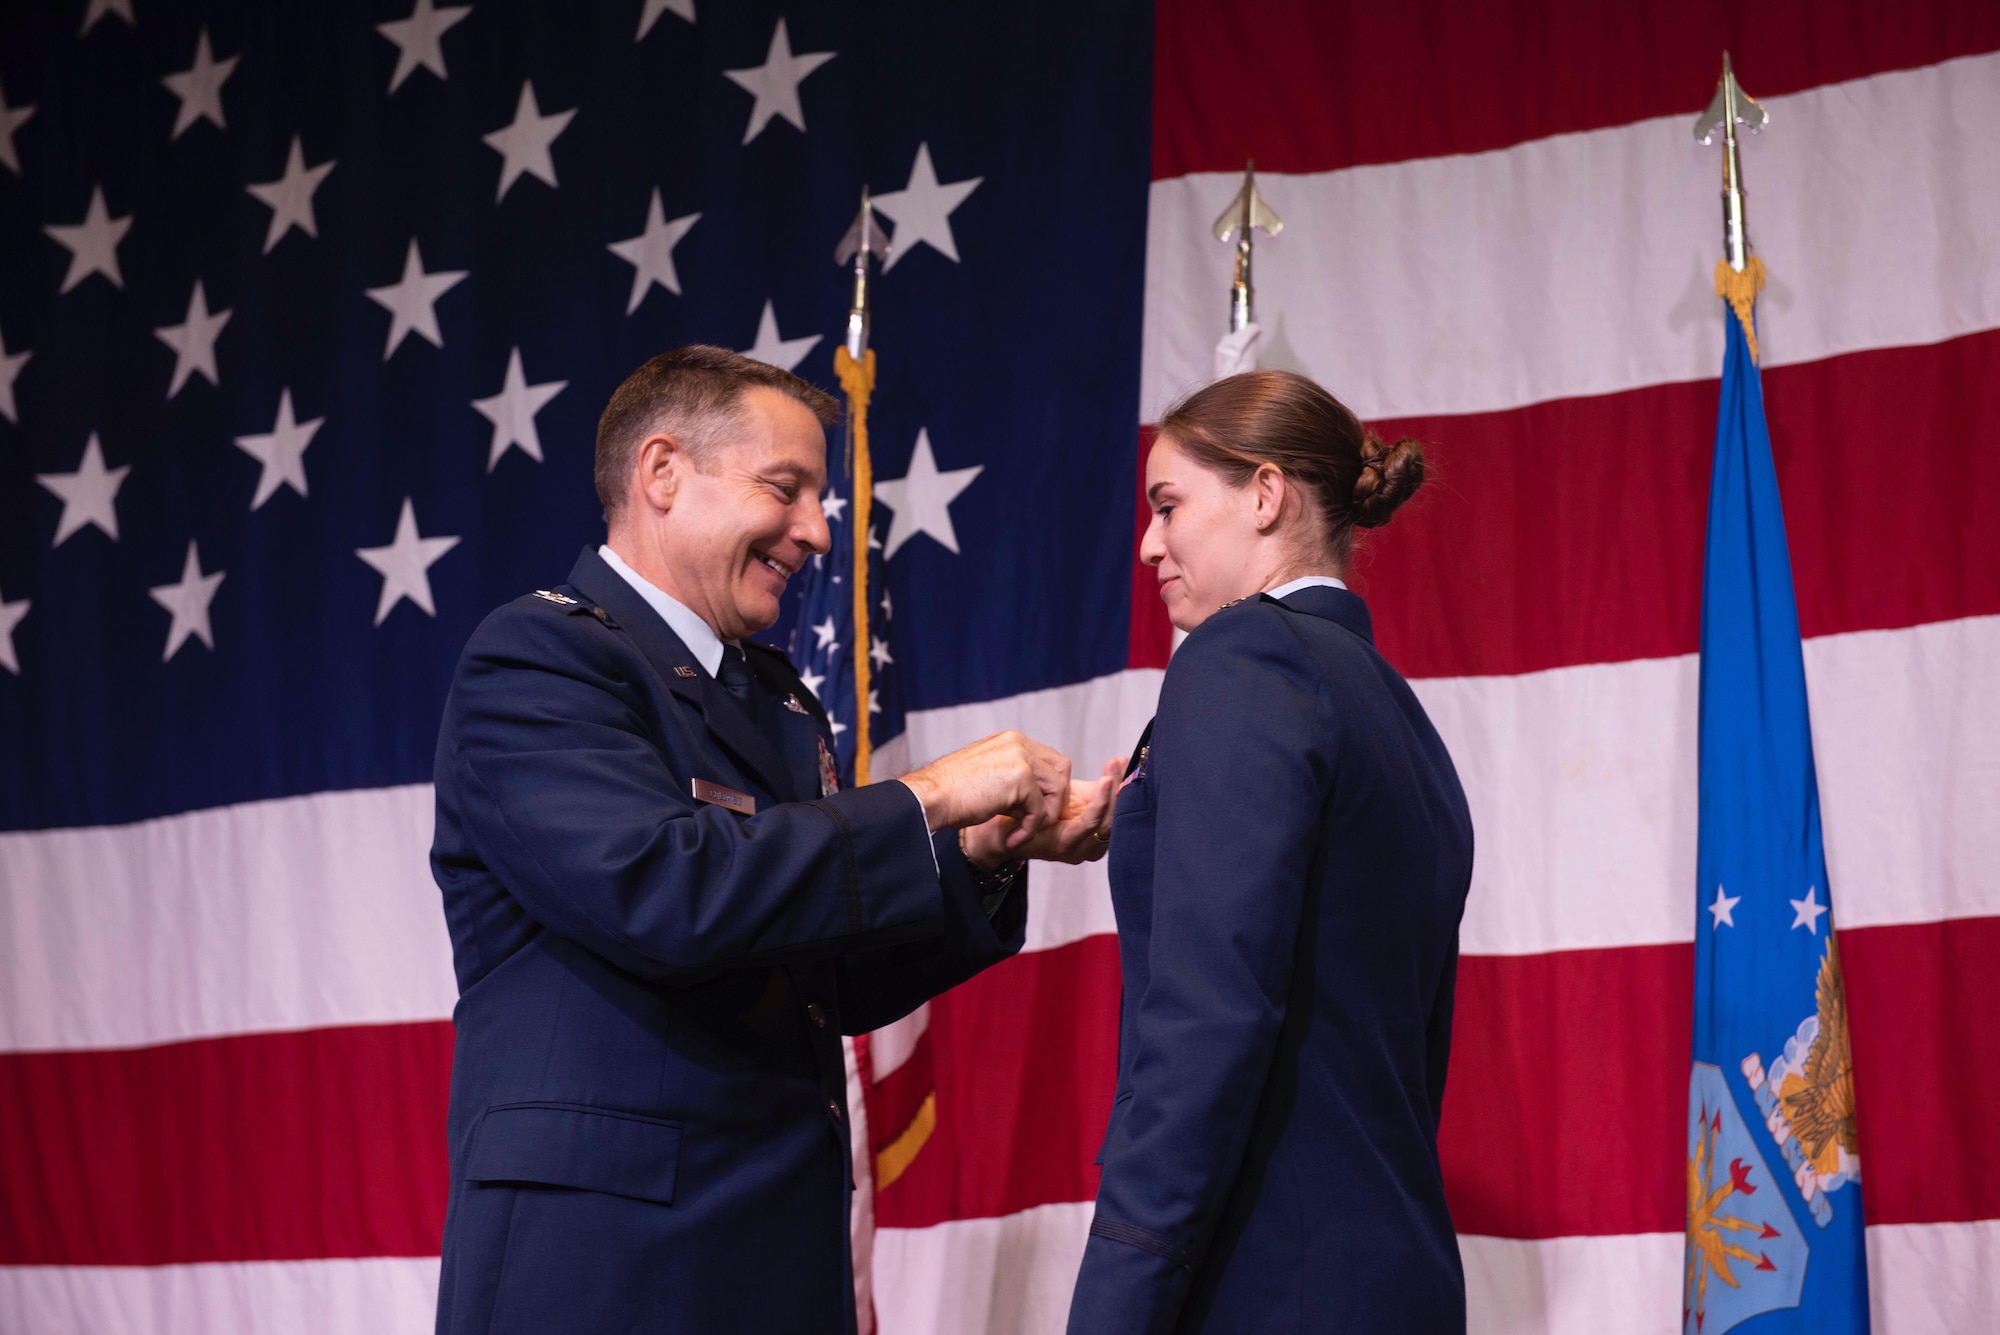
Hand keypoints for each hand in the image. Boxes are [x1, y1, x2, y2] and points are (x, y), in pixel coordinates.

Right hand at [900, 731, 1069, 847]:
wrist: (929, 797)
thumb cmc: (950, 793)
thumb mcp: (987, 776)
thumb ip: (1013, 779)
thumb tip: (1035, 800)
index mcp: (1010, 740)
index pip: (1050, 760)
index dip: (1050, 787)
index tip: (1036, 810)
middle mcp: (1018, 743)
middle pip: (1062, 769)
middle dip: (1055, 799)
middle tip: (1037, 821)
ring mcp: (1021, 757)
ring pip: (1057, 789)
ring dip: (1044, 817)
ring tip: (1021, 832)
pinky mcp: (1020, 777)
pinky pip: (1040, 811)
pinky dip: (1029, 830)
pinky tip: (1012, 839)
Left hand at [963, 756, 1122, 866]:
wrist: (988, 825)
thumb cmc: (1022, 808)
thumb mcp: (1063, 793)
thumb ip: (1090, 784)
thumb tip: (1122, 760)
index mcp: (1088, 829)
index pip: (1115, 808)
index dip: (1123, 785)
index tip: (1123, 761)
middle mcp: (1086, 842)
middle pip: (1116, 817)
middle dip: (1121, 788)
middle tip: (1120, 764)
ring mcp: (1075, 846)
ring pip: (1105, 821)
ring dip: (1112, 796)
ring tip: (1112, 773)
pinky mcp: (1063, 844)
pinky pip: (1087, 825)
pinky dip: (1098, 805)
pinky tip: (1103, 785)